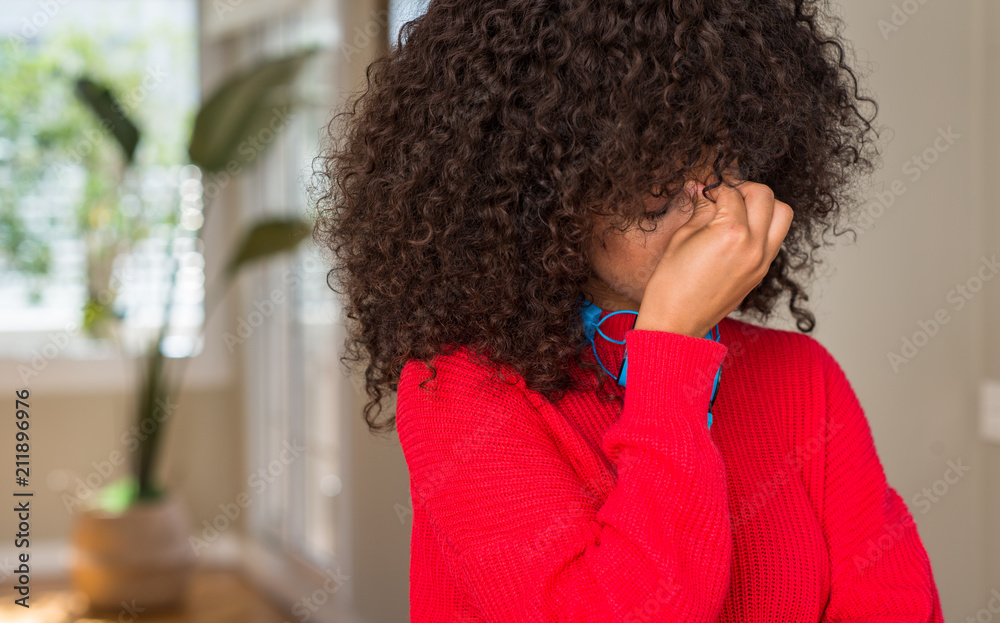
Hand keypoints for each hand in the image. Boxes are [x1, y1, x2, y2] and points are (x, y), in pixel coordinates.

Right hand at [633, 173, 793, 337]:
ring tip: (739, 210)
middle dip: (745, 188)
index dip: (715, 186)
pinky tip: (740, 230)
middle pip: (766, 196)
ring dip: (764, 205)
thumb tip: (702, 190)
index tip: (705, 188)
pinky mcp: (761, 272)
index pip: (731, 193)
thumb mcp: (681, 239)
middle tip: (725, 194)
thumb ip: (699, 210)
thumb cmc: (671, 285)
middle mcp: (754, 245)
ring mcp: (762, 260)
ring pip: (783, 215)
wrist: (676, 323)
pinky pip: (776, 238)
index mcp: (731, 232)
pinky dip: (764, 227)